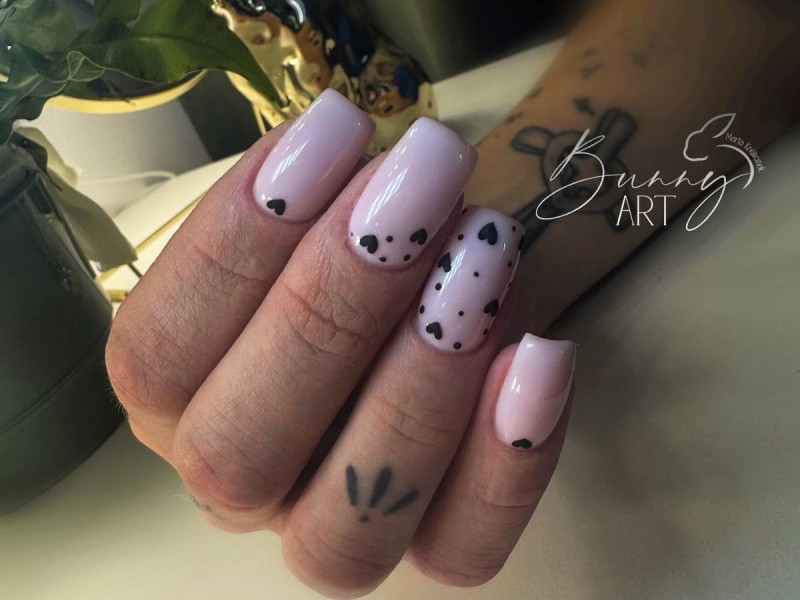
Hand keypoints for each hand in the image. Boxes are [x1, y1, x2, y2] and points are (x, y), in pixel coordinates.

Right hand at [106, 90, 575, 597]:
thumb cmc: (386, 239)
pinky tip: (540, 354)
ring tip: (484, 253)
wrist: (470, 272)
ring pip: (341, 534)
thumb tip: (375, 175)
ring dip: (415, 386)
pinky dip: (506, 460)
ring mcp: (330, 532)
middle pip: (235, 455)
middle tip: (417, 189)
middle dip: (327, 311)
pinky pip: (460, 552)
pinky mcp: (434, 554)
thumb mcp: (337, 208)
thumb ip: (328, 201)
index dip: (234, 245)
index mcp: (177, 400)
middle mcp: (238, 482)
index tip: (333, 133)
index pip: (157, 356)